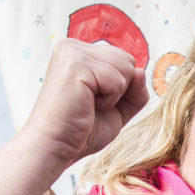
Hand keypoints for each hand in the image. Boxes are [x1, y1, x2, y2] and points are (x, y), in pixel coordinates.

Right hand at [0, 39, 147, 194]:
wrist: (53, 148)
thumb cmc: (80, 131)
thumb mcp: (117, 108)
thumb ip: (134, 89)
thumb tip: (141, 70)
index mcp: (78, 51)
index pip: (124, 60)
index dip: (119, 89)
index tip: (92, 103)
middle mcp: (72, 45)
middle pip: (128, 60)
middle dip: (120, 90)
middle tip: (90, 106)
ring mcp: (73, 52)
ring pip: (127, 67)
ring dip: (115, 95)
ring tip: (88, 105)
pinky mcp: (76, 64)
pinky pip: (118, 80)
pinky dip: (110, 100)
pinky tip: (86, 105)